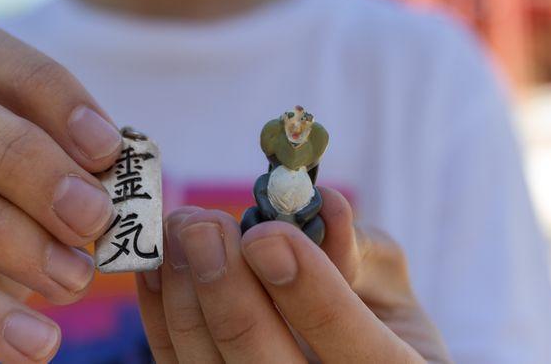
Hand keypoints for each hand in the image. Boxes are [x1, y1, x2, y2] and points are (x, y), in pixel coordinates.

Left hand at [135, 187, 452, 362]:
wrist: (349, 361)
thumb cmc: (377, 315)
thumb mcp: (389, 282)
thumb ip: (359, 247)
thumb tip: (323, 203)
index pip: (354, 346)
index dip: (311, 291)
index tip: (266, 234)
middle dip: (227, 292)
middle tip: (202, 226)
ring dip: (185, 297)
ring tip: (181, 229)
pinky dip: (164, 316)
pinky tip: (161, 266)